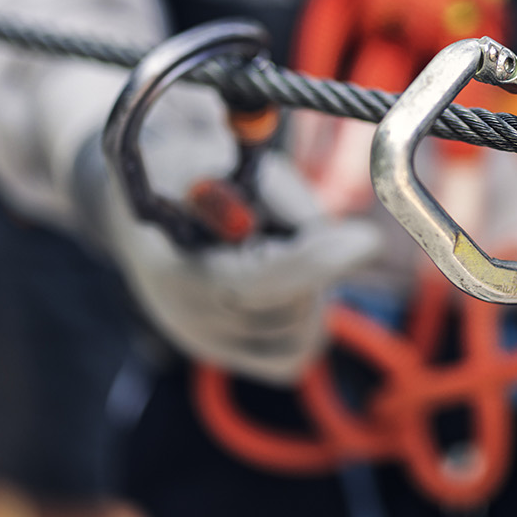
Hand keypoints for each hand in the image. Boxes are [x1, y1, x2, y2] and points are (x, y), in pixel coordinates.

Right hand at [75, 87, 381, 383]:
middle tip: (294, 222)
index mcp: (172, 265)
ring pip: (300, 332)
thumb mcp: (225, 160)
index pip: (256, 282)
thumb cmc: (195, 170)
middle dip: (315, 263)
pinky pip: (295, 353)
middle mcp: (187, 318)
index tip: (368, 240)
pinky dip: (307, 318)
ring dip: (312, 288)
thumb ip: (270, 195)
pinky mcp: (230, 356)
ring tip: (277, 245)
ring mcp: (207, 344)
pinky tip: (287, 280)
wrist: (148, 201)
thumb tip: (327, 237)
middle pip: (289, 308)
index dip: (316, 262)